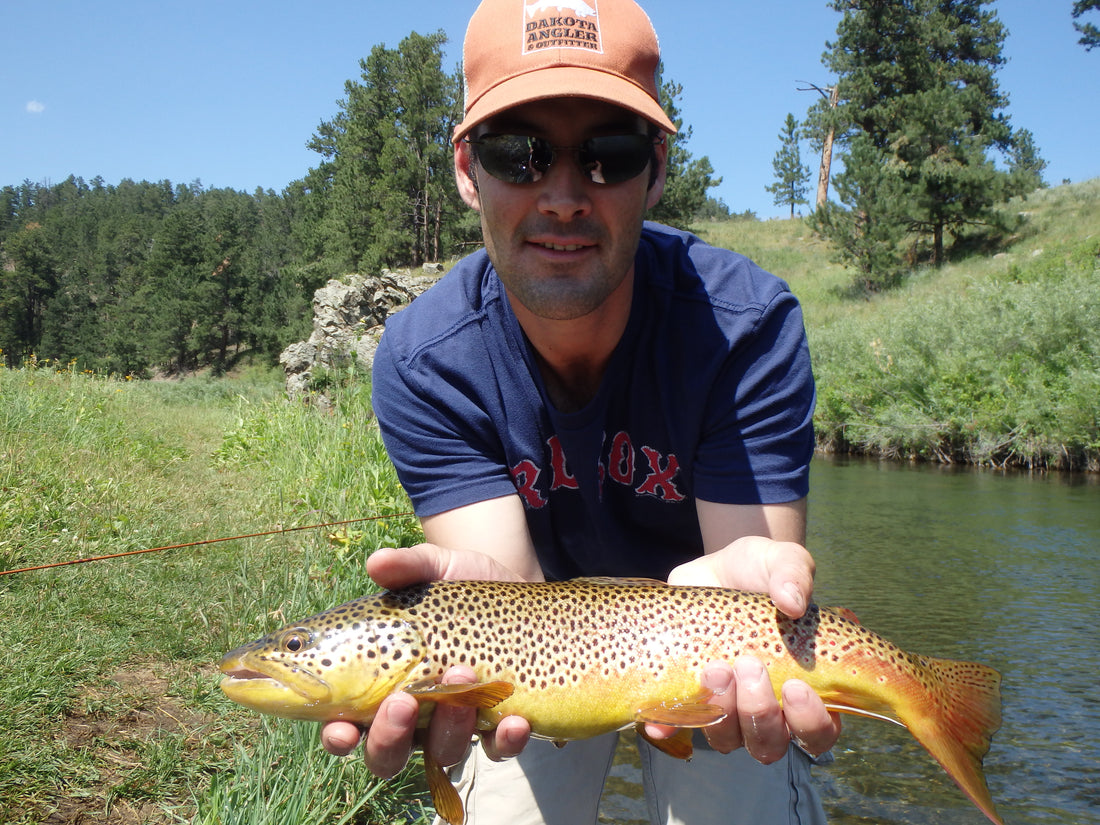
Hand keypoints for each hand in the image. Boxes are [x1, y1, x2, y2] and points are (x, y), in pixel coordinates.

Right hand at [320, 544, 531, 775]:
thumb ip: (408, 567)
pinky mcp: (499, 726)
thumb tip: (377, 562)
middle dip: (389, 737)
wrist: (523, 596)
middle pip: (386, 754)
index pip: (345, 726)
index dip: (338, 735)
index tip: (341, 728)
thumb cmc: (464, 589)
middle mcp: (413, 716)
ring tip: (463, 676)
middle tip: (401, 701)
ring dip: (449, 726)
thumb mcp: (438, 569)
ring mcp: (456, 724)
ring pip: (442, 752)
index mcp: (380, 685)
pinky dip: (505, 740)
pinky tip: (514, 719)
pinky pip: (499, 749)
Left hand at [655, 536, 841, 762]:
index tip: (796, 686)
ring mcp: (727, 709)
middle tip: (748, 666)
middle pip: (769, 743)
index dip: (810, 721)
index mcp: (804, 689)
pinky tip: (659, 719)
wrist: (716, 570)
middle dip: (759, 712)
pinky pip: (677, 726)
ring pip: (728, 739)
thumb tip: (792, 602)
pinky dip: (669, 726)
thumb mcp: (781, 561)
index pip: (819, 732)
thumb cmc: (760, 572)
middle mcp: (769, 709)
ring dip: (722, 713)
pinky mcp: (690, 698)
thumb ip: (794, 575)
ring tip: (714, 668)